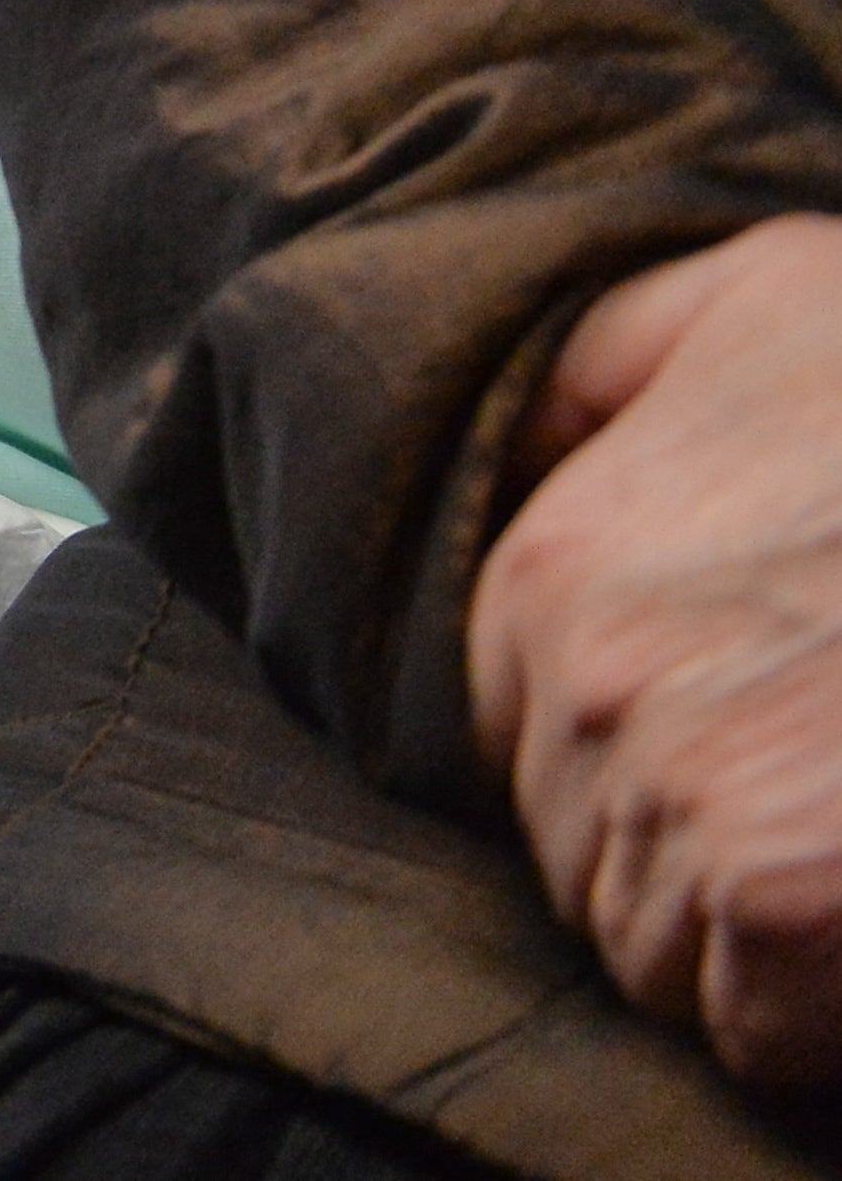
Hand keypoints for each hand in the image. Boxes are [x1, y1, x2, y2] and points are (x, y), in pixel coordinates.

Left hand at [473, 214, 841, 1087]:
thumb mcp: (767, 302)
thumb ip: (614, 355)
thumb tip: (528, 422)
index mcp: (553, 570)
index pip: (521, 737)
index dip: (635, 761)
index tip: (747, 736)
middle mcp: (585, 684)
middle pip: (582, 852)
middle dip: (683, 853)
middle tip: (817, 799)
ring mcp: (674, 795)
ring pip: (655, 949)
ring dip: (745, 945)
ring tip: (840, 852)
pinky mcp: (774, 896)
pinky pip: (746, 1028)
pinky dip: (813, 1023)